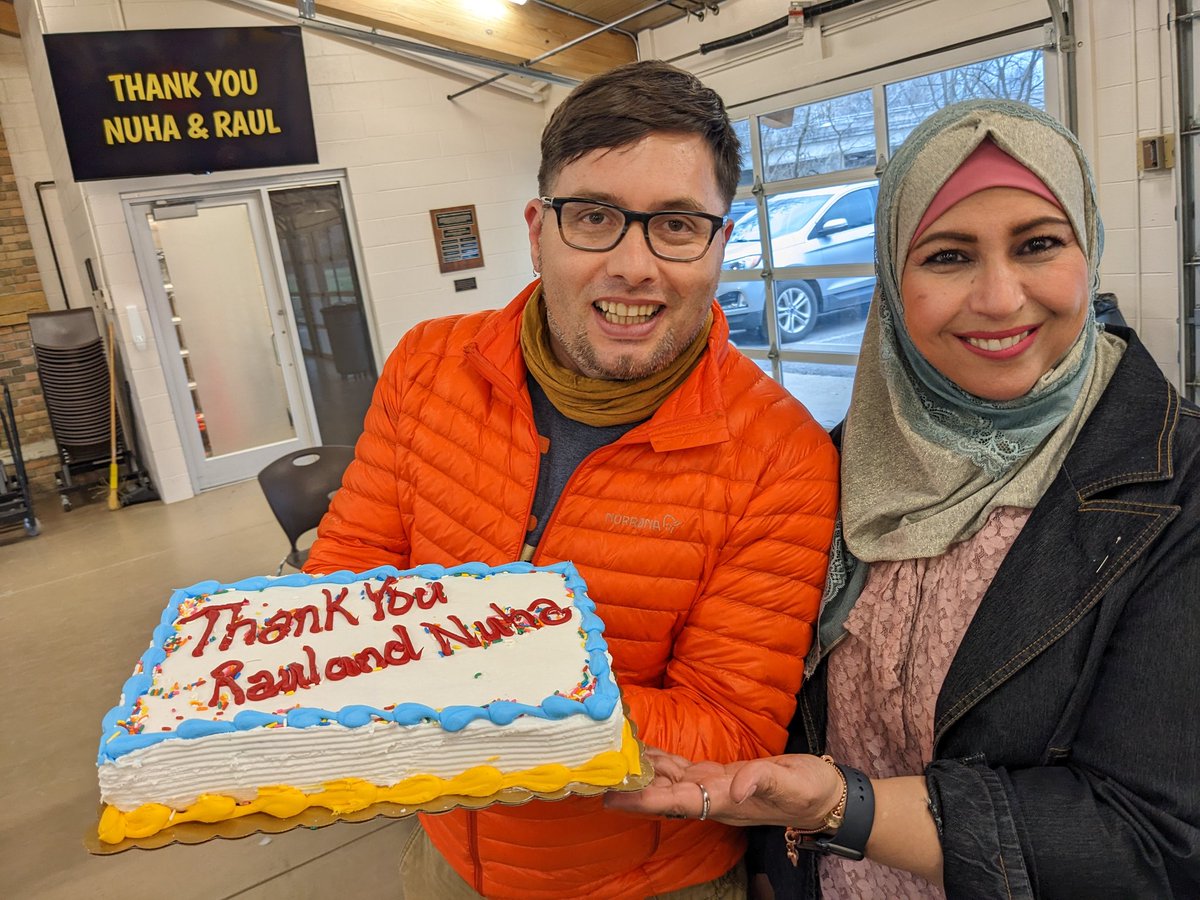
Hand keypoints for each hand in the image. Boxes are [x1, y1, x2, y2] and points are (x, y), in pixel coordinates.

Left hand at [605, 747, 842, 829]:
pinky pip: (682, 768)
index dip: (642, 799)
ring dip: (640, 770)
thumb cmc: (809, 791)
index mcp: (723, 800)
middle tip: (595, 772)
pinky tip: (644, 751)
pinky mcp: (718, 774)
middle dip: (629, 785)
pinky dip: (661, 759)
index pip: (674, 801)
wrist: (825, 796)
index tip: (610, 797)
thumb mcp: (790, 785)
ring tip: (610, 756)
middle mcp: (711, 796)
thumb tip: (737, 788)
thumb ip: (763, 783)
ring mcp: (713, 786)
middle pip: (662, 791)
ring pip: (668, 778)